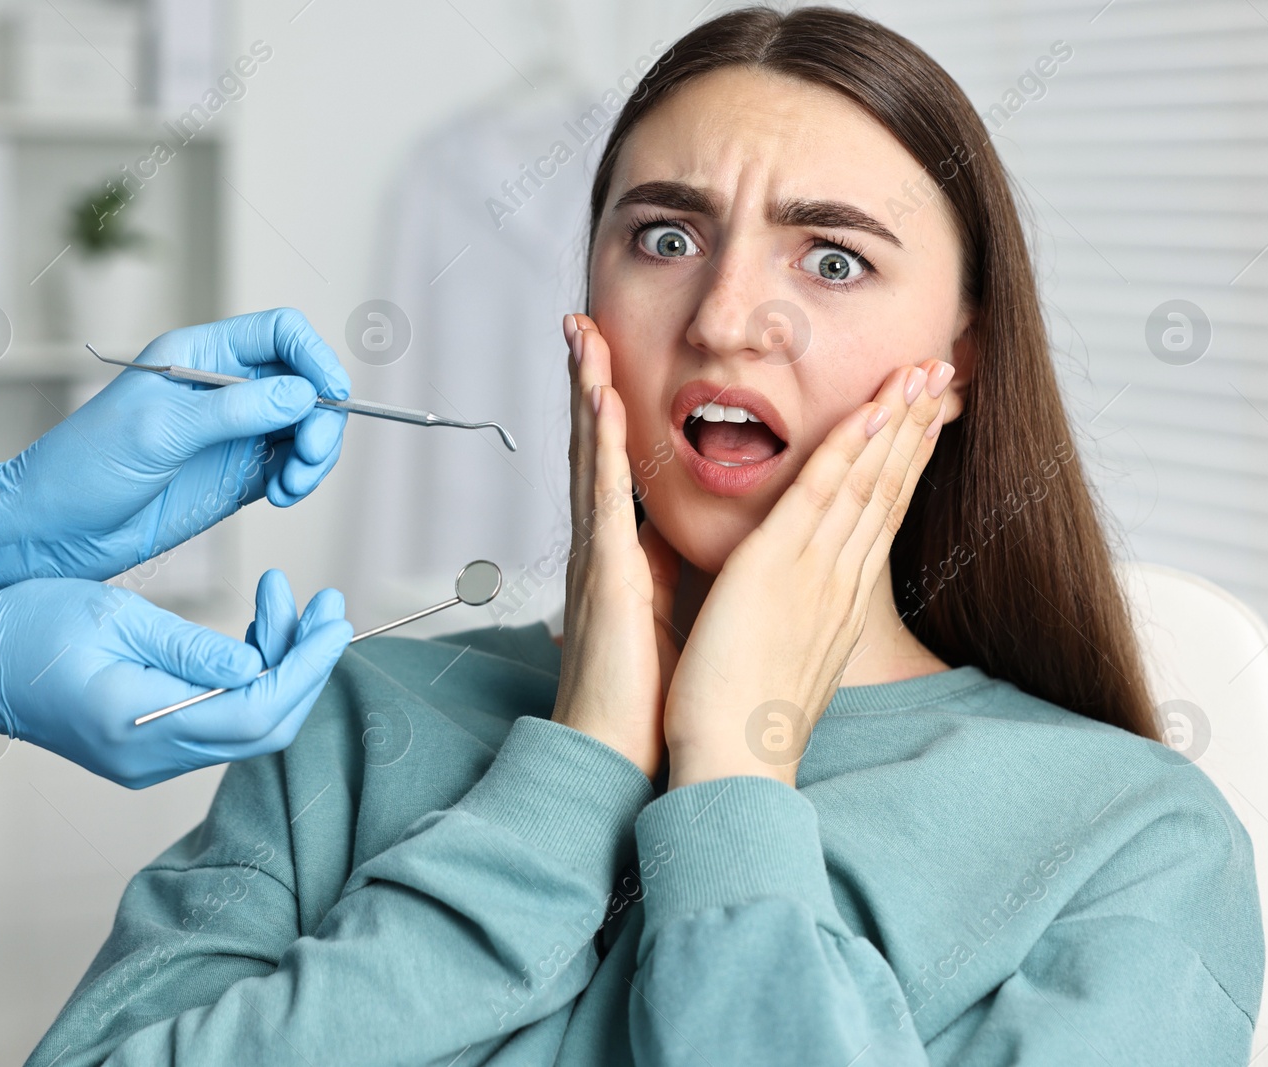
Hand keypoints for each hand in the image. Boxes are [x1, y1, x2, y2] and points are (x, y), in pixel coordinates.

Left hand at [0, 308, 351, 605]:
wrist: (55, 530)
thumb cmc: (86, 467)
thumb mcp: (160, 429)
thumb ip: (236, 410)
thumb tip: (304, 394)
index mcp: (201, 355)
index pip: (281, 333)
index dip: (315, 358)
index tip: (328, 397)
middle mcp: (226, 388)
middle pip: (306, 382)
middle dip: (321, 418)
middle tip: (307, 458)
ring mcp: (236, 433)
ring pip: (307, 427)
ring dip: (315, 455)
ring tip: (291, 487)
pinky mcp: (240, 475)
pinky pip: (293, 466)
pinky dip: (301, 480)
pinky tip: (281, 497)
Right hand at [0, 571, 351, 788]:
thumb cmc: (30, 627)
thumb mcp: (115, 617)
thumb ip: (191, 646)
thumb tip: (258, 663)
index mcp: (142, 722)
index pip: (257, 710)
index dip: (307, 666)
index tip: (332, 619)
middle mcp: (153, 756)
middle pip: (264, 727)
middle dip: (307, 665)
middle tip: (326, 603)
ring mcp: (151, 760)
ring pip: (247, 727)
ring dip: (281, 667)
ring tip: (286, 600)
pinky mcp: (148, 749)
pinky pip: (220, 723)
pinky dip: (251, 680)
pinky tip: (255, 633)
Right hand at [550, 314, 681, 778]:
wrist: (622, 758)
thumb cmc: (648, 697)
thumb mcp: (666, 613)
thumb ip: (668, 568)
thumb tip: (686, 535)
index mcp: (623, 554)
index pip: (615, 465)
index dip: (610, 410)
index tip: (610, 359)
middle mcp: (602, 546)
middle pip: (593, 445)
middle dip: (588, 381)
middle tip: (582, 321)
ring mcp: (598, 556)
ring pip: (590, 455)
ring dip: (585, 391)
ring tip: (581, 333)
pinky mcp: (605, 574)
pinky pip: (601, 496)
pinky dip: (598, 443)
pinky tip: (599, 399)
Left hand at [662, 359, 951, 788]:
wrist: (731, 764)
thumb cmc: (742, 721)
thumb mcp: (782, 658)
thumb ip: (792, 619)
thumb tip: (791, 603)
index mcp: (837, 601)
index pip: (880, 517)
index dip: (905, 462)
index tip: (925, 420)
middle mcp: (839, 580)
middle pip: (888, 489)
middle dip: (917, 429)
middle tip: (946, 376)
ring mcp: (815, 571)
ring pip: (867, 482)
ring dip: (897, 421)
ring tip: (926, 372)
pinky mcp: (777, 567)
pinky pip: (822, 494)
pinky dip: (850, 447)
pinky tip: (875, 410)